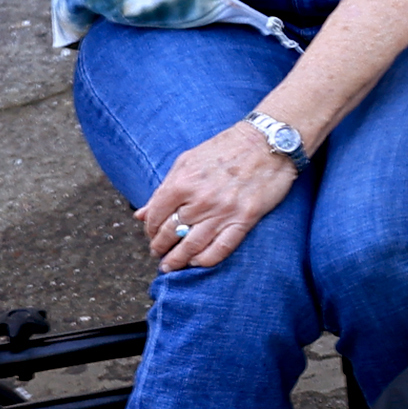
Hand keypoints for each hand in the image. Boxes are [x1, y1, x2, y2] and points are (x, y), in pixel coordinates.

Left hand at [136, 122, 297, 270]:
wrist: (267, 142)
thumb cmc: (225, 148)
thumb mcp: (187, 161)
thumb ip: (163, 188)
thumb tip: (141, 215)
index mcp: (182, 182)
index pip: (156, 217)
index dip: (149, 230)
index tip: (151, 234)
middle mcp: (200, 200)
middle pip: (171, 234)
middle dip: (160, 247)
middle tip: (158, 253)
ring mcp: (223, 212)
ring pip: (192, 246)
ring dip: (177, 260)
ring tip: (170, 265)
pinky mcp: (244, 219)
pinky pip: (221, 248)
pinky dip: (205, 260)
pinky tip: (197, 262)